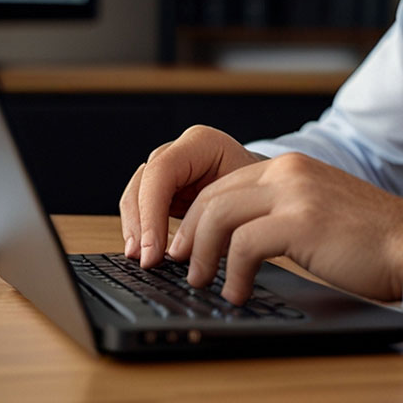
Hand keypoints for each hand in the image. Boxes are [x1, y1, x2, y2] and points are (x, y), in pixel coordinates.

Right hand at [119, 124, 260, 268]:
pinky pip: (142, 206)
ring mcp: (170, 166)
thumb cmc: (259, 197)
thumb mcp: (244, 205)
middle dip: (140, 223)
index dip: (152, 212)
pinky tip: (146, 253)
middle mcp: (180, 150)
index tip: (154, 251)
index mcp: (202, 143)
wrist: (267, 191)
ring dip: (135, 228)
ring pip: (136, 194)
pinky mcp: (165, 187)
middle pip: (144, 181)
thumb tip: (183, 255)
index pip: (162, 172)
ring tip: (141, 259)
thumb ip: (216, 224)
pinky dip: (141, 230)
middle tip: (145, 259)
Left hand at [166, 151, 402, 305]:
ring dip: (201, 254)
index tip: (183, 248)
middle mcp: (288, 171)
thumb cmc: (368, 242)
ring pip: (219, 216)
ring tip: (202, 282)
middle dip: (187, 235)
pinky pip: (244, 244)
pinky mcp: (302, 222)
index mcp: (289, 168)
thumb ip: (280, 215)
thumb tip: (235, 244)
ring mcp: (295, 193)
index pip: (222, 185)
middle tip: (180, 267)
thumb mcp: (316, 214)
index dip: (194, 219)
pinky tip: (238, 293)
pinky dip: (232, 273)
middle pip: (213, 197)